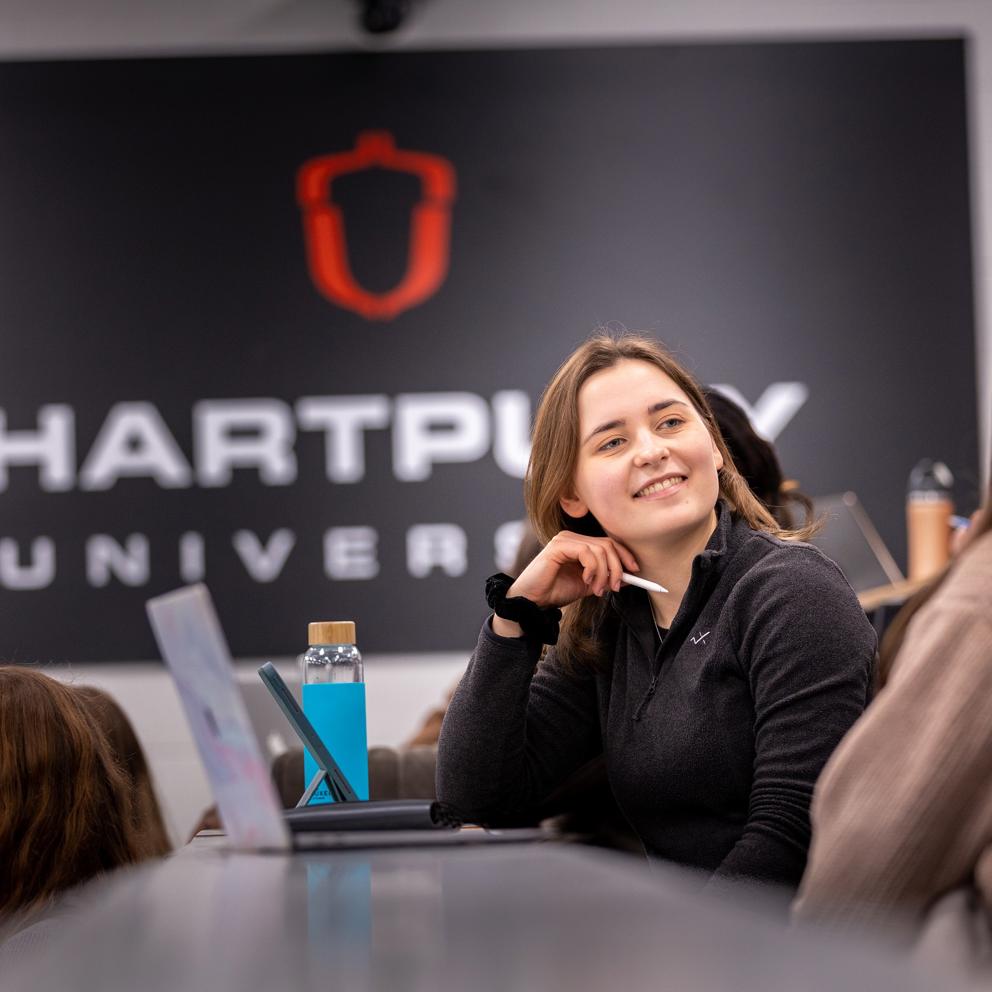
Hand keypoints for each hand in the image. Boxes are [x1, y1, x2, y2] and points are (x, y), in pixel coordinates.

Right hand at [507, 531, 639, 608]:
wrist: (533, 602)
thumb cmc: (556, 592)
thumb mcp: (588, 585)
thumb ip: (605, 578)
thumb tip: (629, 576)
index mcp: (579, 544)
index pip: (609, 543)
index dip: (624, 555)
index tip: (634, 572)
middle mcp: (572, 538)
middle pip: (607, 544)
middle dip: (617, 567)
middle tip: (614, 587)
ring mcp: (564, 539)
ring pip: (599, 549)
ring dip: (604, 573)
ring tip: (597, 590)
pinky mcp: (558, 545)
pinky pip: (586, 552)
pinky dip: (592, 569)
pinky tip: (586, 581)